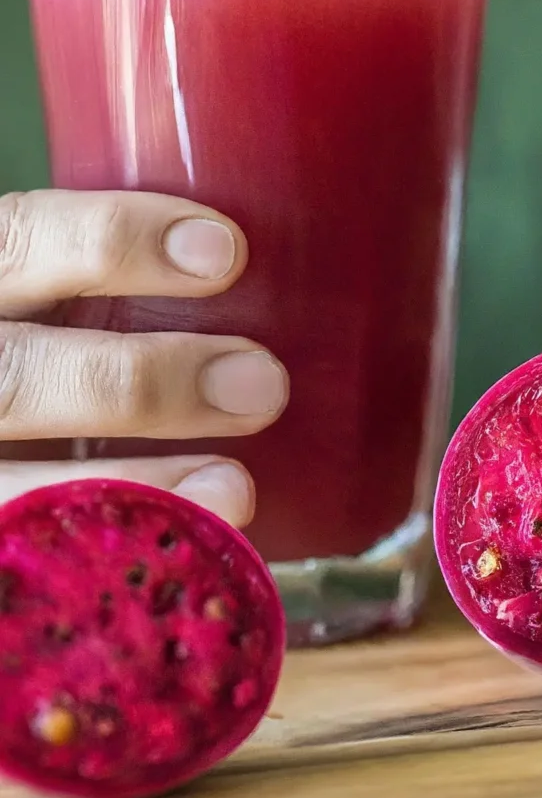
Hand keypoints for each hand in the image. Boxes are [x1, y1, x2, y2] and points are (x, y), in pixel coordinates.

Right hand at [0, 187, 288, 525]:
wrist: (7, 450)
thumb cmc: (48, 363)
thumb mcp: (54, 314)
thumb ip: (105, 301)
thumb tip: (255, 304)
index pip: (20, 241)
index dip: (112, 238)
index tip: (224, 250)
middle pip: (14, 377)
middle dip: (141, 380)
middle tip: (260, 383)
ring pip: (12, 486)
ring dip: (131, 487)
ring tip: (234, 489)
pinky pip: (21, 553)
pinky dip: (100, 558)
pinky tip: (178, 552)